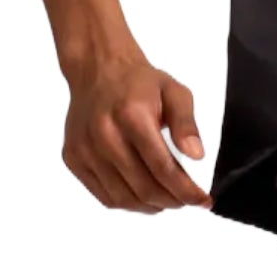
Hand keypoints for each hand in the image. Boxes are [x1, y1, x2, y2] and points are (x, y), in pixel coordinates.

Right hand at [61, 56, 210, 211]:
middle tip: (186, 200)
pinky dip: (130, 203)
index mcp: (131, 116)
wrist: (97, 70)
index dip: (186, 191)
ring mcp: (85, 149)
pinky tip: (143, 195)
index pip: (163, 168)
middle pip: (145, 189)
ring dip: (152, 206)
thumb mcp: (174, 91)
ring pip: (125, 199)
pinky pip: (106, 197)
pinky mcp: (74, 159)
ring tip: (166, 197)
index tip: (202, 200)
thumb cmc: (138, 83)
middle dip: (172, 201)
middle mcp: (104, 134)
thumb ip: (187, 123)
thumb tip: (196, 156)